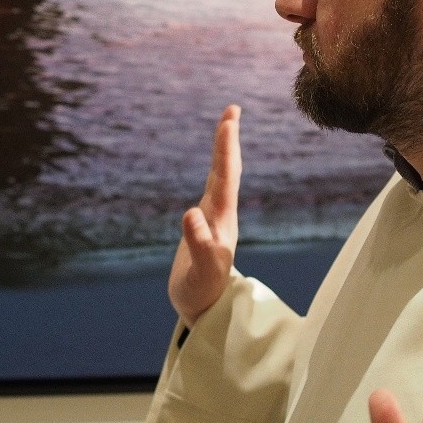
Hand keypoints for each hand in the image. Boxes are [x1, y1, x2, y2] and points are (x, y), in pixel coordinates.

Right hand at [169, 104, 241, 325]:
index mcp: (222, 222)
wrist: (208, 313)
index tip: (229, 118)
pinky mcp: (204, 228)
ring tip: (227, 127)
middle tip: (231, 110)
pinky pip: (211, 191)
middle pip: (227, 171)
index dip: (226, 147)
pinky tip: (215, 167)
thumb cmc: (204, 296)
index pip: (226, 177)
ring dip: (224, 152)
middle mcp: (221, 216)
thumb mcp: (202, 275)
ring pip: (221, 179)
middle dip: (228, 140)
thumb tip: (191, 213)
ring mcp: (214, 221)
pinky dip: (215, 171)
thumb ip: (200, 245)